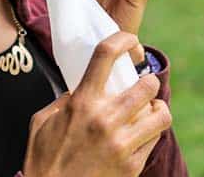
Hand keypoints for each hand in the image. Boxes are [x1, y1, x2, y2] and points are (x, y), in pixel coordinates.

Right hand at [22, 32, 171, 176]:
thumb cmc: (44, 159)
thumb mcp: (42, 122)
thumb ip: (64, 101)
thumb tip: (81, 88)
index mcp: (82, 103)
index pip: (106, 55)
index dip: (123, 39)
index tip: (129, 41)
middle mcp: (105, 120)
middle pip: (148, 85)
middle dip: (149, 82)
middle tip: (143, 87)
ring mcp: (122, 144)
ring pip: (161, 114)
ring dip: (156, 110)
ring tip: (148, 112)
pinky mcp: (132, 166)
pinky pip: (154, 140)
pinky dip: (150, 135)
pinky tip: (139, 137)